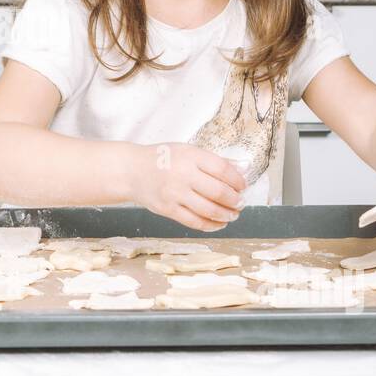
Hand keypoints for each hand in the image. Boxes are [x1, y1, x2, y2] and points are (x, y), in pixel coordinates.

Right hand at [127, 143, 246, 231]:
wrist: (131, 171)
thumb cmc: (163, 159)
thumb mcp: (187, 151)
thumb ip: (214, 160)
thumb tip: (243, 169)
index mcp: (190, 156)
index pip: (222, 169)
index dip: (238, 180)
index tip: (243, 186)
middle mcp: (182, 174)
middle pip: (219, 192)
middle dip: (235, 200)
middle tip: (240, 203)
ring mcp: (174, 193)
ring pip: (209, 210)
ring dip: (227, 215)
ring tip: (233, 214)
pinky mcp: (167, 209)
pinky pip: (194, 221)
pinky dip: (211, 225)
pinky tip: (219, 223)